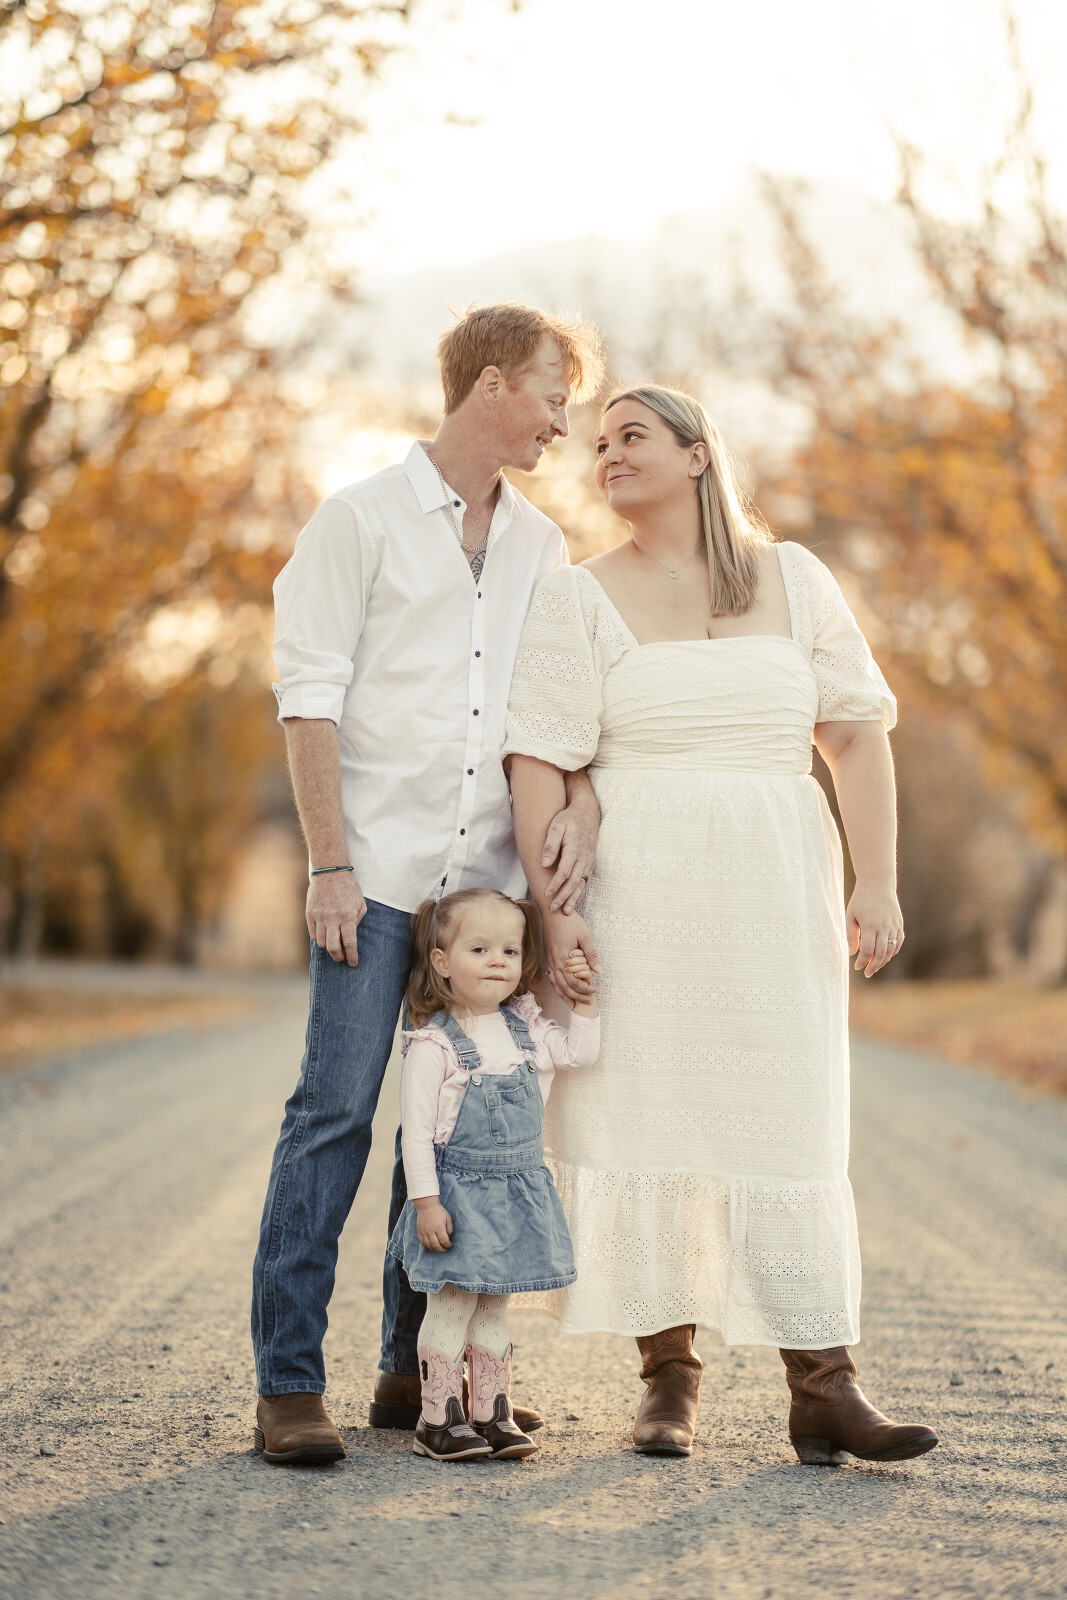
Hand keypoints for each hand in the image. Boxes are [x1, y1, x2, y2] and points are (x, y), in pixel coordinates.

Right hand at [305, 870, 366, 965]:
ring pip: (321, 942)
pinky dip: (319, 938)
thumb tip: (350, 938)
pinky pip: (313, 934)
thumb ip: (356, 921)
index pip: (349, 943)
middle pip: (332, 947)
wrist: (330, 872)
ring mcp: (319, 916)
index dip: (352, 956)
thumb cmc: (348, 888)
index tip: (353, 963)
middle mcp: (332, 918)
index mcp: (347, 916)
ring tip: (334, 946)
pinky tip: (325, 936)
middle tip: (342, 959)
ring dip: (329, 948)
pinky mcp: (310, 914)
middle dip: (339, 957)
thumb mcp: (360, 904)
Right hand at [414, 1197, 452, 1251]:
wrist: (426, 1206)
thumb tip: (449, 1237)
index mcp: (439, 1228)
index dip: (448, 1245)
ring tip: (439, 1247)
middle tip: (445, 1249)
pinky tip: (431, 1244)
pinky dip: (427, 1245)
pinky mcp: (420, 1232)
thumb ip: (450, 1229)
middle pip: (436, 1246)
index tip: (450, 1245)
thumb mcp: (448, 1218)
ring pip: (429, 1246)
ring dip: (435, 1249)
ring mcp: (424, 1232)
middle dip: (442, 1250)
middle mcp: (431, 1231)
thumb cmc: (439, 1211)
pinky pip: (422, 1242)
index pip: (444, 1241)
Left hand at [542, 786, 598, 913]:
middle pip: (574, 882)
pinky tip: (574, 901)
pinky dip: (580, 893)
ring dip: (573, 899)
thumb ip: (551, 844)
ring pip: (582, 884)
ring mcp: (589, 861)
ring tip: (566, 912)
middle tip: (553, 909)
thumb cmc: (568, 818)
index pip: (564, 872)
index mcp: (574, 849)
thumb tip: (545, 863)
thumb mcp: (556, 826)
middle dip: (563, 897)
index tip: (546, 894)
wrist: (587, 812)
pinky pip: (586, 881)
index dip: (555, 885)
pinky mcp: (590, 863)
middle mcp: (584, 858)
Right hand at [544, 911, 600, 1005]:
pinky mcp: (549, 956)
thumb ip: (591, 955)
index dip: (584, 989)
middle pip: (565, 986)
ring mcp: (550, 960)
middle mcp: (554, 961)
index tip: (594, 990)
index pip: (574, 981)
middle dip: (577, 996)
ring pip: (556, 984)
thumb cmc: (569, 921)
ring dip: (565, 995)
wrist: (553, 911)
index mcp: (563, 958)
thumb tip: (599, 970)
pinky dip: (557, 986)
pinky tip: (562, 990)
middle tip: (588, 1002)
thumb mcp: (585, 936)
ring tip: (573, 1004)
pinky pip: (551, 976)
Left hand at [846, 882, 903, 976]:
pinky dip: (893, 952)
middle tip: (867, 973)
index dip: (862, 961)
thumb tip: (852, 953)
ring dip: (883, 961)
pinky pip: (898, 942)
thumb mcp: (850, 915)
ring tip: (874, 967)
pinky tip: (885, 956)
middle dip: (874, 966)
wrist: (878, 884)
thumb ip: (851, 935)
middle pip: (881, 953)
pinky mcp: (899, 924)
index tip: (857, 967)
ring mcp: (894, 926)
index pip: (868, 950)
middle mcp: (885, 927)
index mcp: (870, 925)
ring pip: (891, 950)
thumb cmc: (861, 900)